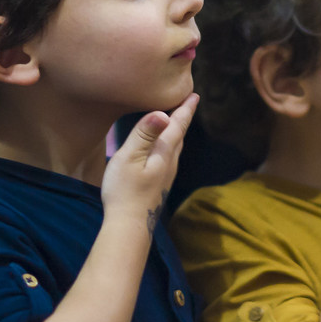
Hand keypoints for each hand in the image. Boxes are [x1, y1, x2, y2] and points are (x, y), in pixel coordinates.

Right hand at [101, 93, 197, 231]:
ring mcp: (165, 176)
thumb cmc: (125, 190)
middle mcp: (169, 164)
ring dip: (176, 133)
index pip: (177, 126)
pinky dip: (169, 146)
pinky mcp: (158, 185)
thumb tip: (163, 112)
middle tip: (188, 103)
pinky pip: (168, 158)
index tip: (194, 95)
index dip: (185, 109)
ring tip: (176, 122)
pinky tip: (162, 150)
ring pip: (175, 148)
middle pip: (179, 136)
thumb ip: (145, 134)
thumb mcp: (130, 158)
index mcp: (164, 153)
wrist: (129, 226)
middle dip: (183, 119)